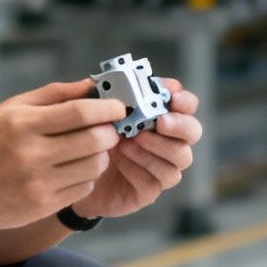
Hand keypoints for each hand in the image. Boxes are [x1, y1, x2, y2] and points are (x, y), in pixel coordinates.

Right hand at [0, 79, 124, 229]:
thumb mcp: (10, 109)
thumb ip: (53, 95)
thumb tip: (91, 84)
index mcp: (22, 123)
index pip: (81, 112)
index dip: (108, 107)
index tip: (119, 106)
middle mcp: (31, 154)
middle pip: (95, 140)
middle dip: (111, 132)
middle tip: (110, 128)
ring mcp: (38, 183)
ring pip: (95, 166)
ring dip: (101, 155)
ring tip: (90, 149)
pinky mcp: (42, 206)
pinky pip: (83, 188)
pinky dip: (86, 177)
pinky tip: (73, 170)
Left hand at [70, 77, 202, 220]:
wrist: (72, 173)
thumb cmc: (89, 137)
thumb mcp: (94, 112)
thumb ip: (106, 94)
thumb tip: (116, 77)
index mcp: (160, 117)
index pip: (187, 105)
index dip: (184, 100)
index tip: (172, 96)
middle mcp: (168, 141)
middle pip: (193, 131)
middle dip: (180, 125)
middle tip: (160, 122)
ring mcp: (163, 166)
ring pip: (181, 157)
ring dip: (158, 146)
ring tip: (132, 140)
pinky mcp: (150, 189)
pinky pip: (159, 178)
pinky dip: (144, 166)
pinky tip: (122, 158)